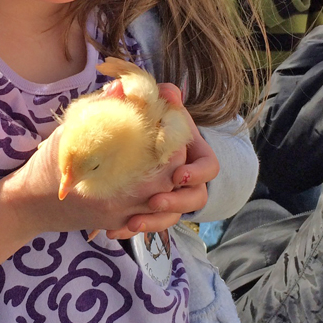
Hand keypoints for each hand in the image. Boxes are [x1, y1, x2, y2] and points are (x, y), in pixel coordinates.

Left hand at [105, 84, 219, 238]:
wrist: (125, 144)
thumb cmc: (145, 121)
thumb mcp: (151, 109)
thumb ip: (160, 99)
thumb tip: (169, 91)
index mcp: (193, 154)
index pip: (209, 166)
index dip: (197, 172)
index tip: (178, 175)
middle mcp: (187, 179)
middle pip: (196, 198)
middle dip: (177, 201)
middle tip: (154, 201)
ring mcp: (171, 197)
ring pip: (174, 218)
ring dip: (155, 222)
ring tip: (133, 221)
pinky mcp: (153, 211)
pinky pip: (149, 225)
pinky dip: (132, 229)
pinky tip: (113, 231)